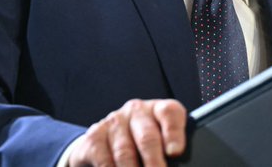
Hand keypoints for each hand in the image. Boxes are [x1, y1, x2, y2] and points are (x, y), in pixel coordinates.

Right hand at [67, 99, 186, 166]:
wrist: (106, 143)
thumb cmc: (142, 145)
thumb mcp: (161, 143)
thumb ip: (170, 152)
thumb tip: (175, 163)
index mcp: (158, 110)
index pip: (169, 113)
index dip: (174, 132)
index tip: (175, 152)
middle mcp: (137, 111)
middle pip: (147, 137)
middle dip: (154, 162)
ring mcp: (114, 122)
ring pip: (125, 151)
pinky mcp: (95, 137)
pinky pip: (104, 160)